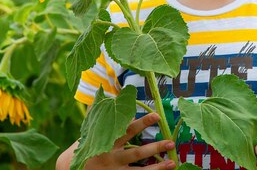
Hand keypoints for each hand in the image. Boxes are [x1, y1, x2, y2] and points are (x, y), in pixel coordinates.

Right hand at [62, 113, 176, 169]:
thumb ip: (98, 114)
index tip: (157, 115)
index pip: (128, 130)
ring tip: (173, 162)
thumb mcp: (89, 130)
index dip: (142, 122)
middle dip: (154, 148)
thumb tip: (105, 93)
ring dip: (157, 167)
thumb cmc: (83, 147)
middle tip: (170, 142)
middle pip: (136, 153)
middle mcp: (112, 158)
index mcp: (107, 141)